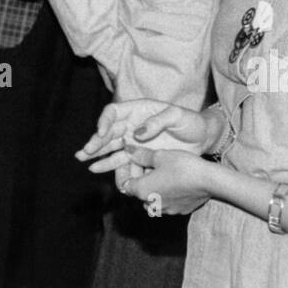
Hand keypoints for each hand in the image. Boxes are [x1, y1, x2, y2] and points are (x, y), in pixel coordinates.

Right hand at [76, 98, 217, 175]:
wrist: (203, 139)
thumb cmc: (191, 122)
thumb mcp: (178, 116)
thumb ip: (158, 121)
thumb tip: (137, 133)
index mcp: (138, 110)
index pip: (114, 112)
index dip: (104, 121)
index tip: (101, 132)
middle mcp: (132, 125)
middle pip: (109, 133)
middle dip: (96, 143)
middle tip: (85, 153)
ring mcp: (135, 142)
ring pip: (114, 151)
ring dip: (101, 159)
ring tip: (89, 166)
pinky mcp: (142, 157)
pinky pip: (126, 164)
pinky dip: (118, 171)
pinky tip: (109, 177)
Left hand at [121, 146, 212, 216]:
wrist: (209, 181)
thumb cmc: (182, 166)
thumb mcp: (160, 155)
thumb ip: (141, 155)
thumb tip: (128, 151)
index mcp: (142, 190)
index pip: (126, 185)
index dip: (129, 174)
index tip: (136, 165)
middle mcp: (152, 204)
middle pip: (140, 193)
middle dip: (143, 181)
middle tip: (151, 167)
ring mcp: (167, 210)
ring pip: (154, 200)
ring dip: (155, 190)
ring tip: (165, 174)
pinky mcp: (180, 211)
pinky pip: (168, 203)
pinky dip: (169, 195)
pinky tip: (177, 183)